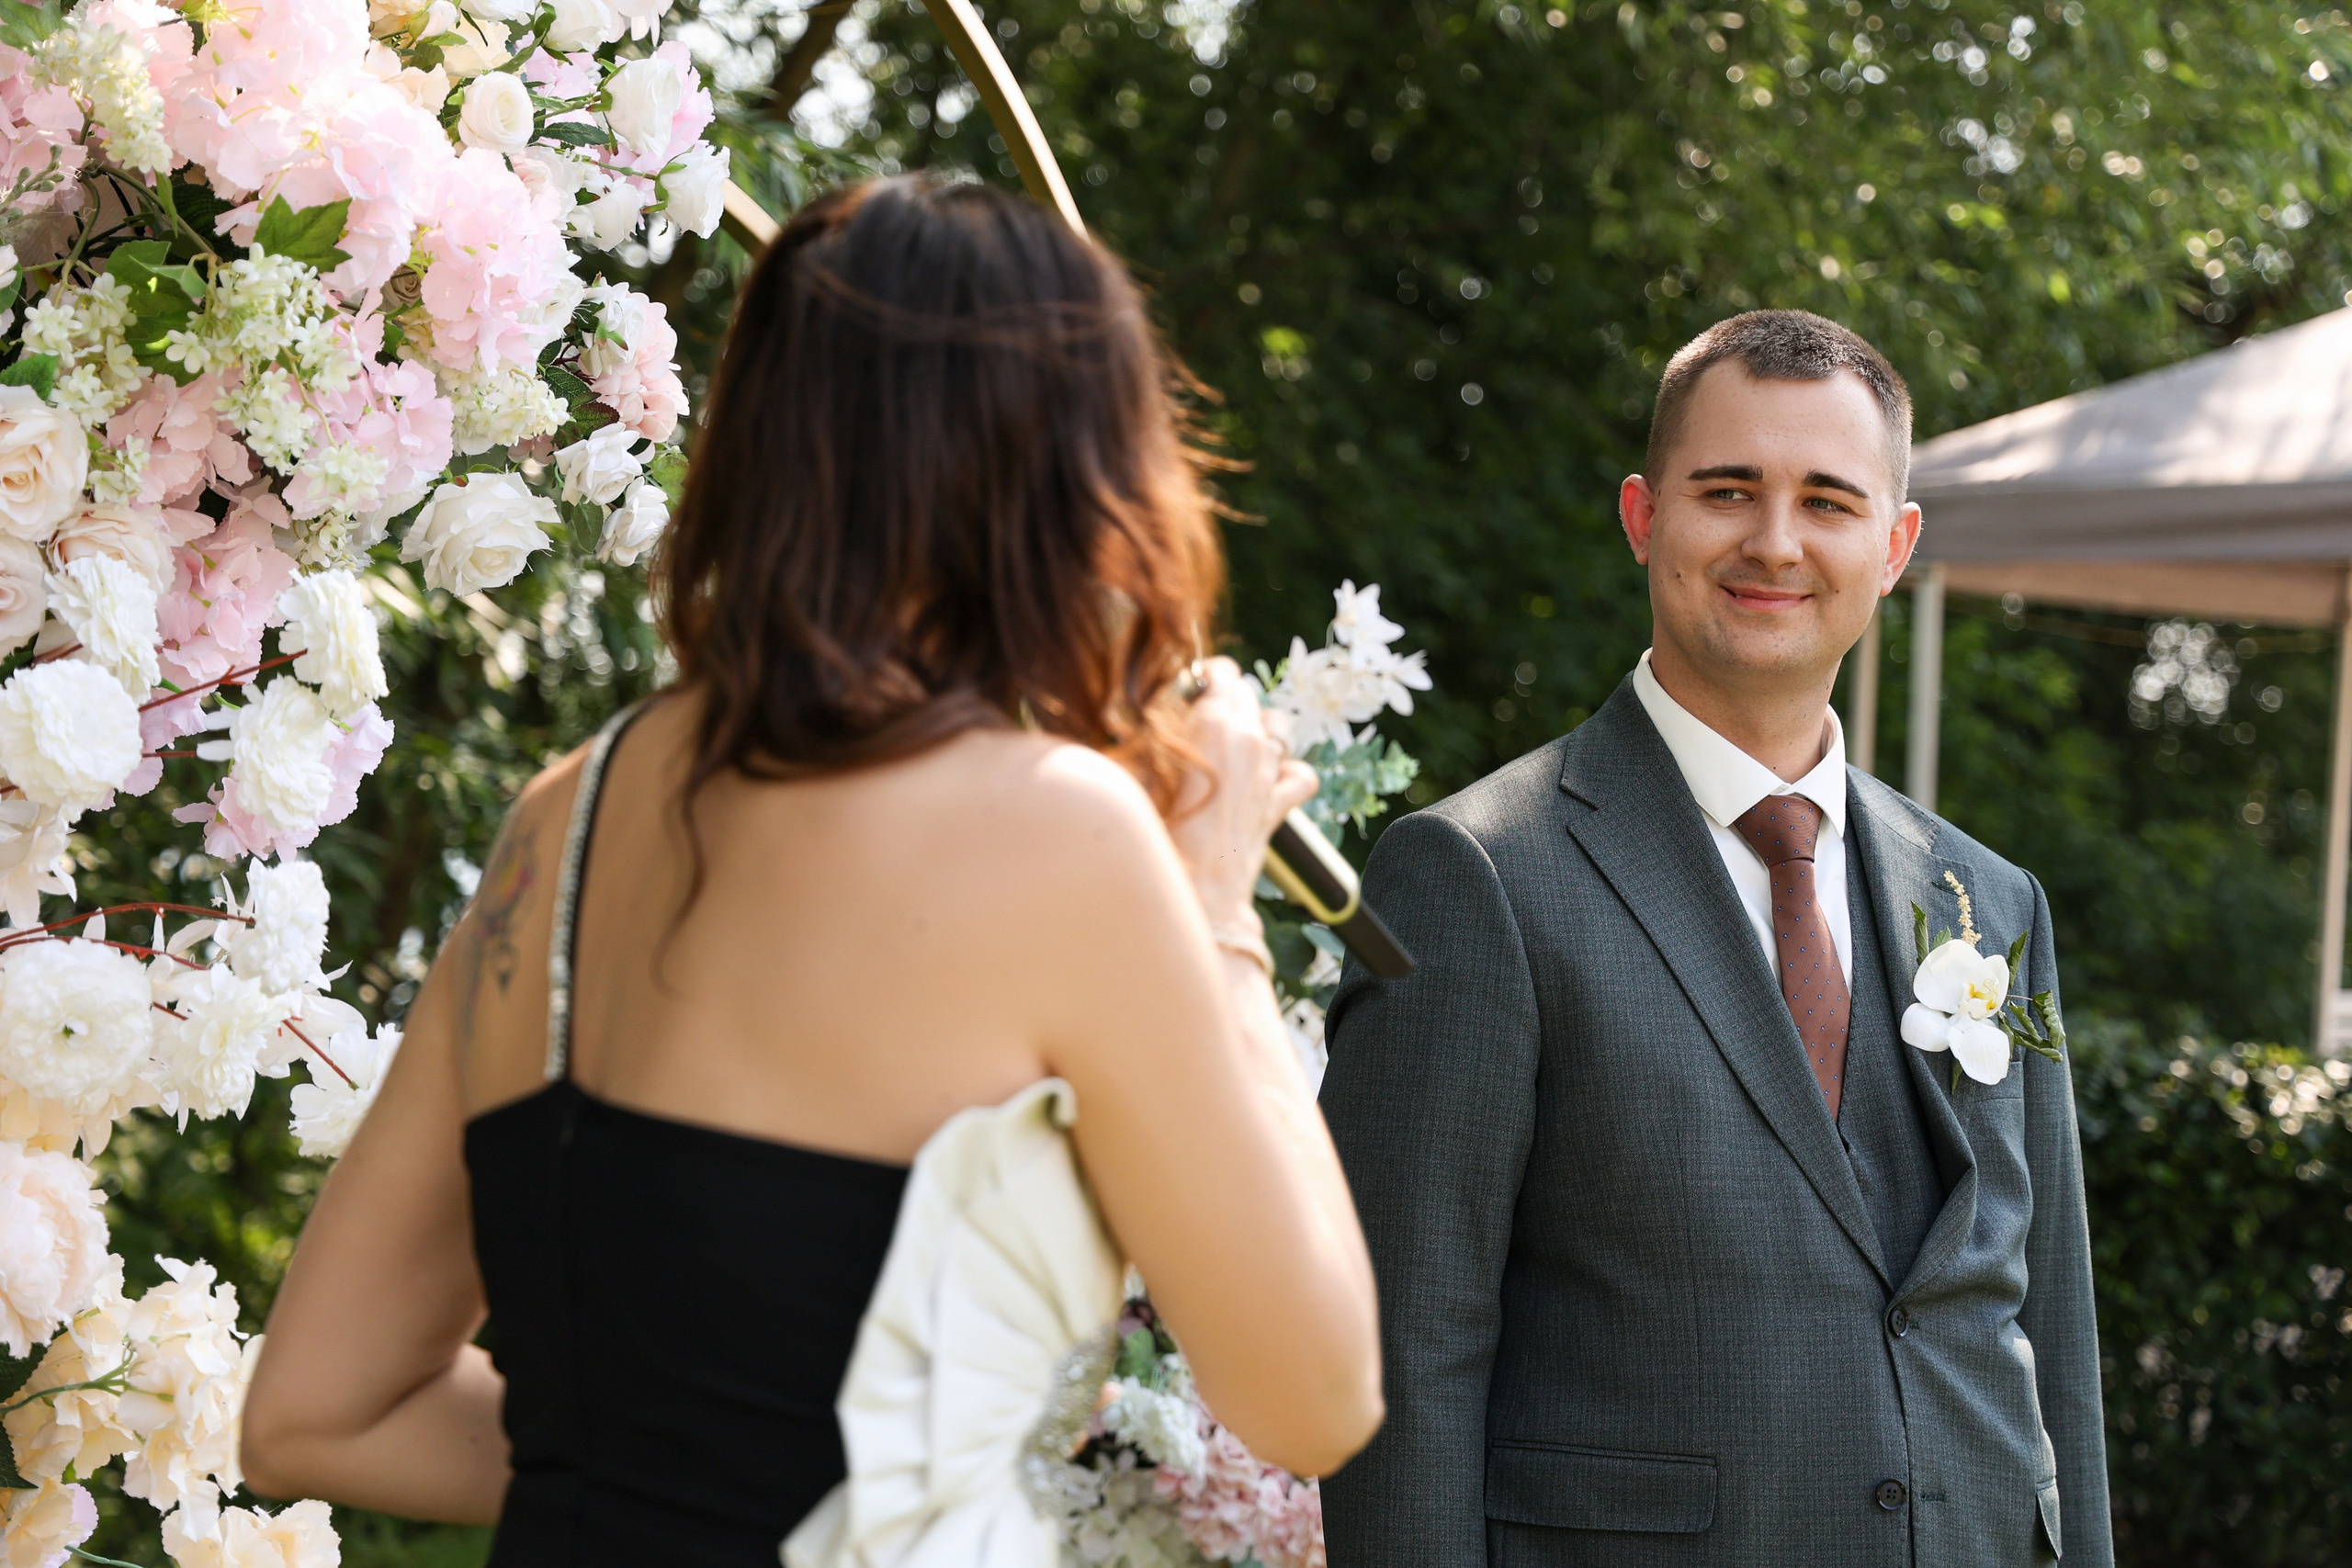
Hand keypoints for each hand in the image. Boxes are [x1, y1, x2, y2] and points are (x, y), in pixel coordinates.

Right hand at [1166, 658, 1319, 926]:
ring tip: (1236, 744)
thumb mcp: (1138, 771)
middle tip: (1197, 720)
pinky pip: (1302, 775)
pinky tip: (1269, 780)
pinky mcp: (1280, 804)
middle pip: (1247, 695)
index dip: (1204, 676)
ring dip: (1260, 728)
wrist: (1192, 888)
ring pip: (1279, 726)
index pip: (1221, 672)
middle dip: (1225, 700)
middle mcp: (1249, 740)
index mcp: (1214, 722)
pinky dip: (1289, 772)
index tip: (1189, 687)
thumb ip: (1148, 736)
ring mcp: (1269, 771)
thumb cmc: (1155, 831)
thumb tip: (1148, 721)